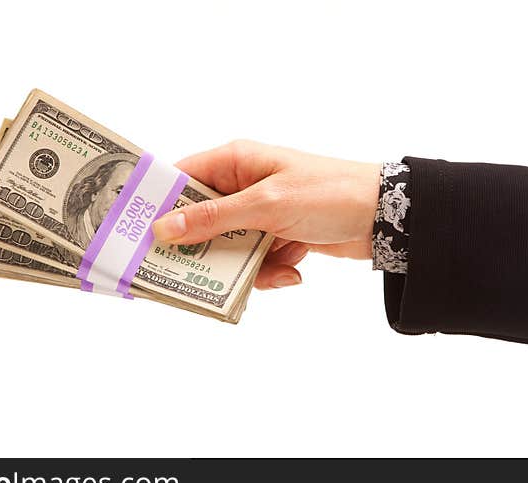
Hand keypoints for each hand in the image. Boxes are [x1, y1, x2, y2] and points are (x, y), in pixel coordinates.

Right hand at [152, 140, 380, 289]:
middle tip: (196, 275)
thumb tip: (165, 228)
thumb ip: (216, 218)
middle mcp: (244, 184)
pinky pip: (257, 260)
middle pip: (202, 221)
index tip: (141, 236)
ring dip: (247, 266)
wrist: (386, 217)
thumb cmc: (329, 194)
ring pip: (229, 248)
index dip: (161, 206)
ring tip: (273, 268)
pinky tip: (295, 269)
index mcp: (236, 161)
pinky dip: (272, 270)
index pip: (183, 179)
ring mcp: (262, 213)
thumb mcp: (268, 204)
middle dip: (206, 250)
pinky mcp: (279, 236)